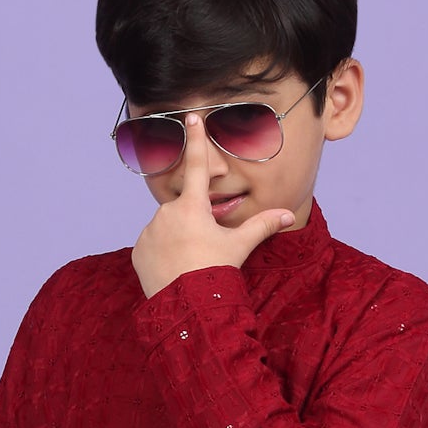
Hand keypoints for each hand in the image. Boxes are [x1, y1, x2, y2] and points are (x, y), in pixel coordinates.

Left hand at [131, 111, 295, 297]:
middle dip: (193, 225)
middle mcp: (167, 213)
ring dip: (177, 240)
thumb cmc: (215, 274)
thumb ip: (262, 226)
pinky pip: (151, 245)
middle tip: (201, 251)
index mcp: (193, 207)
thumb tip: (289, 214)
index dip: (196, 141)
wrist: (187, 309)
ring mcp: (150, 231)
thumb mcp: (239, 247)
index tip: (191, 118)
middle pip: (183, 210)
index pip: (197, 167)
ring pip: (166, 228)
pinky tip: (172, 270)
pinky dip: (161, 254)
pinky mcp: (138, 250)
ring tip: (187, 264)